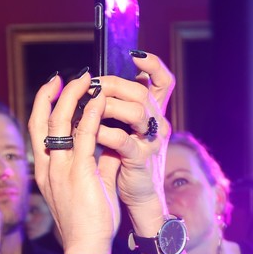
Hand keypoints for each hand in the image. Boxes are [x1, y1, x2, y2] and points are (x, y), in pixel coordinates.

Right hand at [27, 72, 119, 253]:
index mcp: (47, 171)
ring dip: (72, 97)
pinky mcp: (79, 173)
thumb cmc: (90, 223)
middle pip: (41, 121)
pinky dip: (90, 113)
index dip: (44, 106)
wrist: (87, 247)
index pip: (38, 131)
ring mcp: (60, 169)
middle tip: (65, 77)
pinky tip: (98, 100)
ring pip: (59, 122)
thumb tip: (114, 146)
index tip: (55, 89)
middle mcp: (48, 167)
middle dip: (51, 95)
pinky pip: (83, 135)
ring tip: (84, 80)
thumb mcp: (94, 187)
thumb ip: (101, 164)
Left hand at [90, 52, 176, 212]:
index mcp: (156, 113)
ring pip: (136, 111)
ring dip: (108, 106)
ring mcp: (151, 142)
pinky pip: (122, 140)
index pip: (164, 81)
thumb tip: (96, 87)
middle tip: (91, 85)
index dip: (153, 65)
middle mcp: (158, 124)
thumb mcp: (128, 131)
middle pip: (142, 92)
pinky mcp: (140, 159)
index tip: (134, 56)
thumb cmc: (128, 162)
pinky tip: (89, 131)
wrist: (140, 198)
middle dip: (114, 85)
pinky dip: (103, 132)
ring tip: (88, 105)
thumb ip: (118, 110)